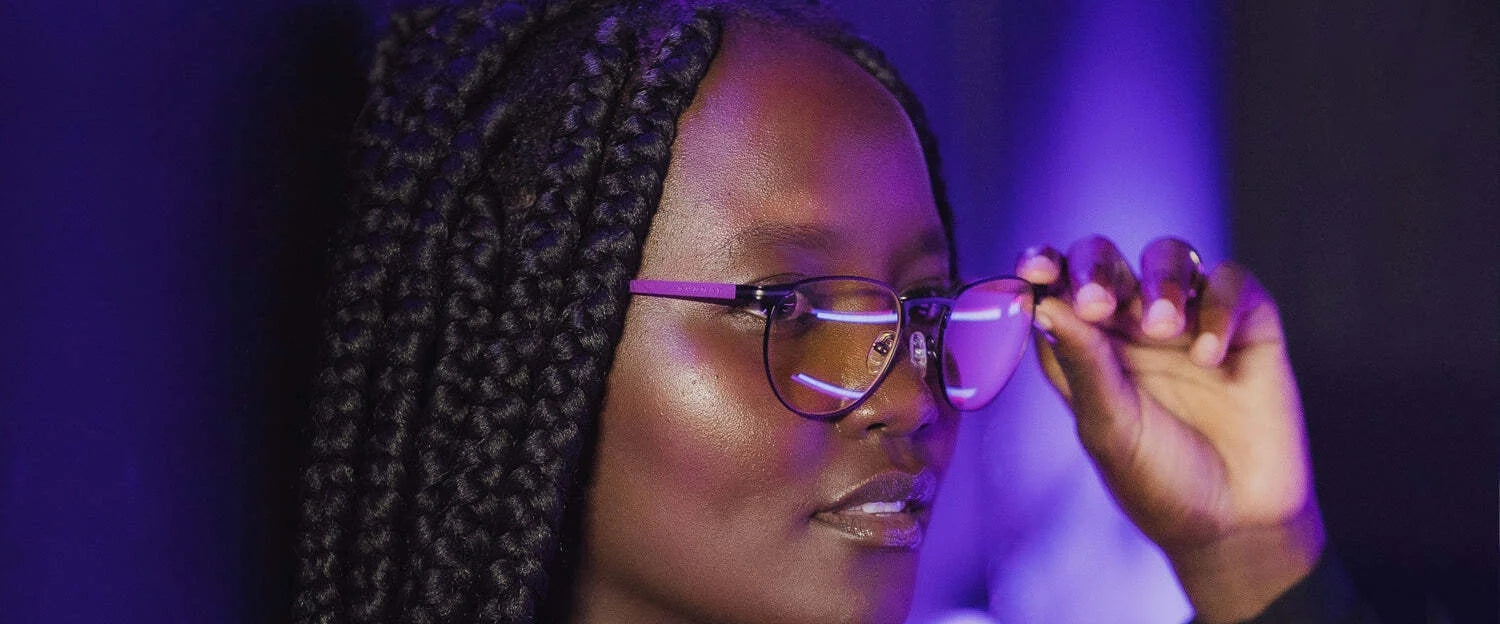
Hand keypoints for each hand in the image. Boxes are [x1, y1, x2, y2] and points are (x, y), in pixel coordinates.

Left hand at [1016, 236, 1324, 623]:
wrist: (1237, 525)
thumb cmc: (1160, 482)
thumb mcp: (1109, 429)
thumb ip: (1082, 365)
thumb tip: (1042, 303)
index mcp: (1086, 348)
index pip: (1055, 287)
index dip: (1042, 267)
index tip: (1033, 270)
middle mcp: (1132, 326)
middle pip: (1106, 260)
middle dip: (1097, 268)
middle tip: (1099, 304)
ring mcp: (1190, 321)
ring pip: (1169, 256)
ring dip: (1160, 280)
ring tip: (1161, 328)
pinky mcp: (1247, 324)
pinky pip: (1231, 283)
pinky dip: (1218, 307)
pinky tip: (1209, 356)